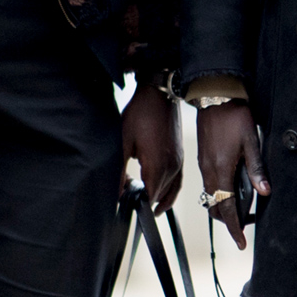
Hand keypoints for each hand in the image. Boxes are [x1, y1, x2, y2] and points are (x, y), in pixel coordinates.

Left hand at [122, 87, 181, 212]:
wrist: (160, 94)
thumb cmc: (141, 114)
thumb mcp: (123, 141)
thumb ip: (119, 170)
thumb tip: (115, 192)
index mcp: (158, 165)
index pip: (150, 198)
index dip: (136, 202)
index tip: (124, 198)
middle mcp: (172, 167)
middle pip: (159, 196)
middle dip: (143, 198)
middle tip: (126, 188)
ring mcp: (178, 163)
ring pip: (170, 192)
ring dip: (156, 196)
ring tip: (139, 196)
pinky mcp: (180, 157)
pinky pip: (177, 183)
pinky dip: (169, 192)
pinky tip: (160, 196)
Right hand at [195, 102, 264, 249]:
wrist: (214, 95)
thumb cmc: (234, 115)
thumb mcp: (251, 141)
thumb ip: (257, 168)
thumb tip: (265, 192)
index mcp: (220, 169)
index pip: (226, 208)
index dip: (234, 228)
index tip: (241, 243)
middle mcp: (209, 171)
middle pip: (215, 207)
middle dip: (229, 221)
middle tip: (247, 225)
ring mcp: (204, 165)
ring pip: (211, 197)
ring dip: (224, 208)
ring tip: (243, 210)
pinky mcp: (203, 159)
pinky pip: (209, 185)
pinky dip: (220, 195)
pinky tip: (234, 189)